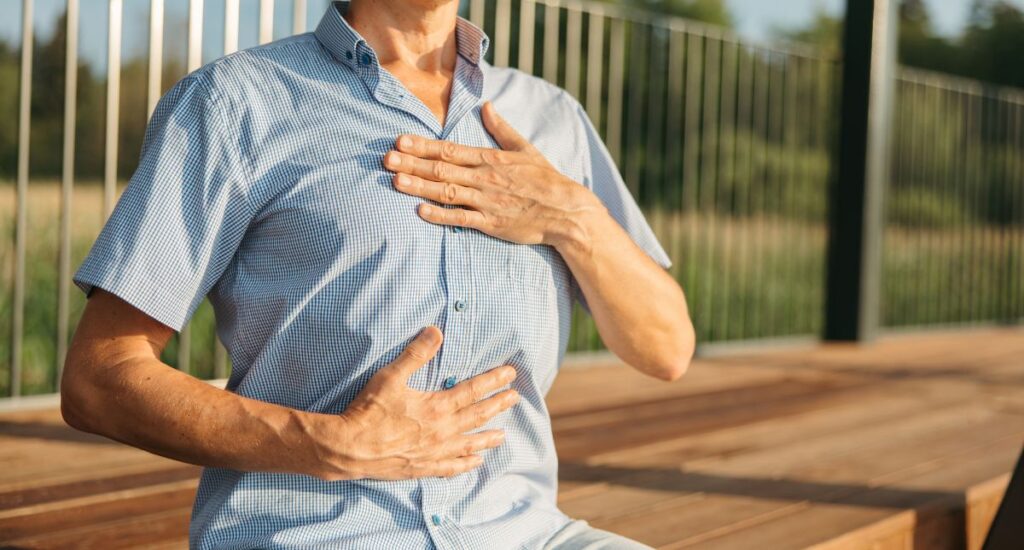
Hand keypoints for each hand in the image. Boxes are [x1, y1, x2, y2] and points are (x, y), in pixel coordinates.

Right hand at [310, 325, 519, 480]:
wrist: (349, 449)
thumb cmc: (368, 411)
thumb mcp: (390, 376)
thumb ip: (416, 354)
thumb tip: (436, 331)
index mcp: (437, 407)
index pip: (473, 390)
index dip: (493, 381)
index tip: (510, 374)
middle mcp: (442, 431)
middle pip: (477, 416)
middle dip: (498, 405)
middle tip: (515, 399)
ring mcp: (434, 452)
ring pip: (469, 444)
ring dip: (488, 438)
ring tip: (503, 436)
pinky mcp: (422, 468)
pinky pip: (451, 467)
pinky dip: (465, 464)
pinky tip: (475, 463)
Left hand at [383, 101, 605, 248]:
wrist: (566, 211)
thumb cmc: (546, 180)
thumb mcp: (525, 149)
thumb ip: (502, 128)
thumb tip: (487, 106)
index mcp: (491, 158)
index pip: (450, 150)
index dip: (423, 145)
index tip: (400, 140)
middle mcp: (485, 178)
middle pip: (442, 169)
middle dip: (412, 163)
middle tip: (386, 159)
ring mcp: (487, 201)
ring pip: (447, 192)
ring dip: (419, 187)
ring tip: (395, 181)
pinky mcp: (491, 223)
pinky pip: (461, 219)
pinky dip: (441, 215)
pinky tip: (420, 211)